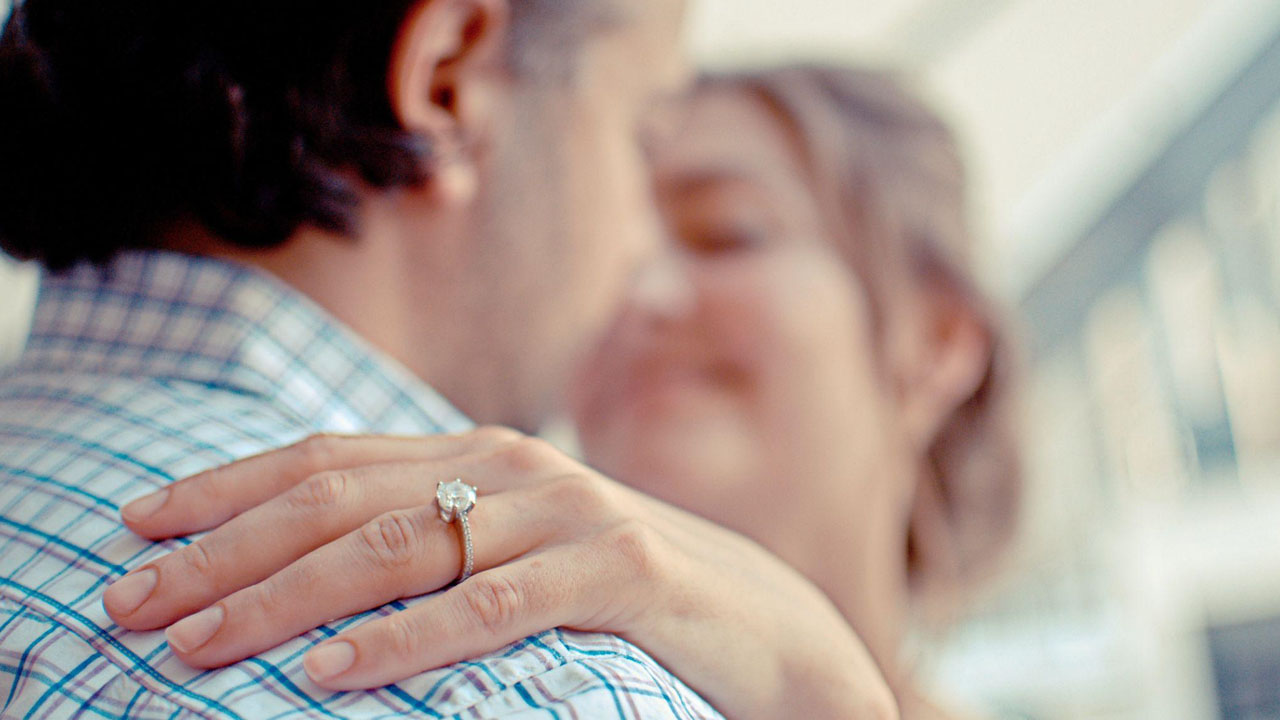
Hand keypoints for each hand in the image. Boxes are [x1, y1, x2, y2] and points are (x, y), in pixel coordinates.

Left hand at [104, 430, 896, 719]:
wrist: (760, 618)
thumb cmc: (615, 591)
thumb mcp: (510, 552)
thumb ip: (432, 536)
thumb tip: (306, 569)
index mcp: (476, 455)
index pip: (327, 456)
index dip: (226, 485)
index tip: (137, 522)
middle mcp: (510, 465)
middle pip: (341, 498)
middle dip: (224, 551)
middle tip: (131, 602)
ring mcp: (566, 511)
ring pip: (402, 546)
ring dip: (285, 598)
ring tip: (199, 645)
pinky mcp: (618, 567)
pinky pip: (493, 606)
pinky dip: (405, 639)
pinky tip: (331, 673)